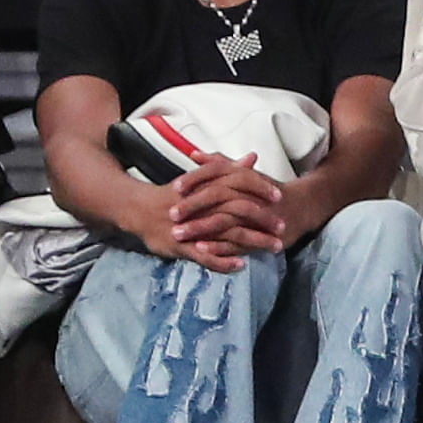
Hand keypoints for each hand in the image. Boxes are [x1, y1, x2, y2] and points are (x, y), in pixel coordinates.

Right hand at [130, 152, 283, 271]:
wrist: (139, 209)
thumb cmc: (175, 194)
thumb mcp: (202, 179)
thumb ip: (229, 169)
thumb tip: (253, 157)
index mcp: (207, 187)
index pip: (239, 183)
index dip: (260, 189)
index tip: (280, 196)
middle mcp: (202, 205)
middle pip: (239, 209)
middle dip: (264, 219)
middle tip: (283, 227)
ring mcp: (193, 226)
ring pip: (227, 233)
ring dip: (253, 241)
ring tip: (274, 247)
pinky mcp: (182, 245)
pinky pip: (205, 256)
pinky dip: (223, 261)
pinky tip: (241, 265)